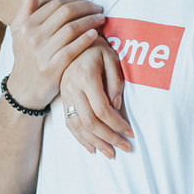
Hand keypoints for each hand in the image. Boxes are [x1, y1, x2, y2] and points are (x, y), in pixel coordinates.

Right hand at [5, 0, 105, 111]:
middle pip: (66, 14)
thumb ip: (26, 7)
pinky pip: (72, 49)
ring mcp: (42, 52)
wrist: (23, 89)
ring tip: (101, 19)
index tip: (89, 3)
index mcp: (27, 25)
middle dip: (86, 8)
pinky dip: (85, 39)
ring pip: (71, 29)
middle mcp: (33, 37)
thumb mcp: (20, 31)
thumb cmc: (25, 56)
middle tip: (100, 8)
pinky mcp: (52, 68)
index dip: (76, 1)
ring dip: (90, 21)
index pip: (56, 5)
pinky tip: (95, 34)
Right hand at [59, 44, 132, 158]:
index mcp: (85, 76)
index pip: (101, 109)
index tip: (130, 132)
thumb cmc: (98, 48)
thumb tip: (117, 107)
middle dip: (109, 138)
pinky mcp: (62, 99)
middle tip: (125, 148)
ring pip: (78, 126)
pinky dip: (80, 138)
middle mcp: (71, 88)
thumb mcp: (112, 58)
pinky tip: (92, 147)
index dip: (117, 124)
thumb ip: (116, 82)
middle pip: (89, 121)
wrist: (74, 40)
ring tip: (110, 153)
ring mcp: (65, 95)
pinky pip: (69, 123)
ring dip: (95, 142)